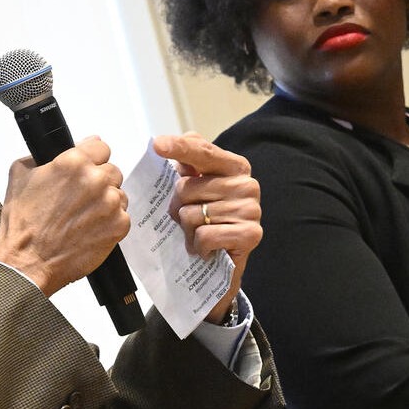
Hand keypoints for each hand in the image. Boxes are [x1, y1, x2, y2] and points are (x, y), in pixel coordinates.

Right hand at [0, 136, 128, 295]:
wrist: (28, 261)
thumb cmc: (23, 224)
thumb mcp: (20, 175)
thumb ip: (43, 156)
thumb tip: (63, 146)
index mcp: (73, 163)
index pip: (100, 146)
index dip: (92, 157)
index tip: (88, 166)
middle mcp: (95, 180)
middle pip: (112, 170)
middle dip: (98, 181)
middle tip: (81, 197)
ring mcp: (110, 203)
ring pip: (119, 193)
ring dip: (106, 201)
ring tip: (84, 215)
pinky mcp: (119, 225)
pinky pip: (123, 215)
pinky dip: (111, 221)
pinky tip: (91, 228)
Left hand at [155, 133, 262, 322]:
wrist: (223, 266)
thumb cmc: (207, 222)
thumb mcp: (196, 192)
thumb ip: (188, 166)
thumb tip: (170, 142)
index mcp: (234, 166)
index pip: (202, 152)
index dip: (179, 147)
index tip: (157, 144)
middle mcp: (247, 184)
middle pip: (186, 188)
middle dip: (179, 207)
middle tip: (192, 220)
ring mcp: (251, 209)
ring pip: (192, 214)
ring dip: (188, 231)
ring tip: (200, 236)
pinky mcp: (251, 234)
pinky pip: (204, 235)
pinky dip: (199, 246)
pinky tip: (207, 249)